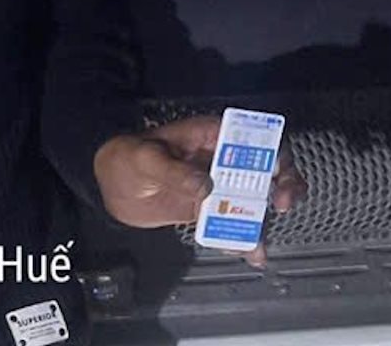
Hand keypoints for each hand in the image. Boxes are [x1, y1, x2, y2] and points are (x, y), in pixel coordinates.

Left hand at [92, 116, 306, 266]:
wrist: (107, 182)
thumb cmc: (125, 156)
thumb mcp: (146, 159)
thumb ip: (175, 171)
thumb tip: (207, 188)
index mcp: (209, 137)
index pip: (254, 139)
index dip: (275, 154)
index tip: (277, 176)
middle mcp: (219, 160)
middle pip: (264, 169)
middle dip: (283, 186)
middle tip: (283, 205)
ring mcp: (214, 185)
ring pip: (251, 201)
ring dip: (261, 221)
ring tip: (259, 246)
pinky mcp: (204, 209)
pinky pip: (229, 223)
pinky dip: (241, 238)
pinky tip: (248, 253)